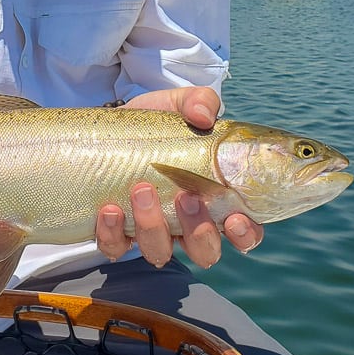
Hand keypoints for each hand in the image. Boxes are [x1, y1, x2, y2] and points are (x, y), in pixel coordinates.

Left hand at [93, 87, 263, 267]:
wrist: (111, 127)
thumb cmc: (158, 124)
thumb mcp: (180, 105)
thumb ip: (200, 102)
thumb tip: (203, 116)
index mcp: (215, 200)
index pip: (244, 232)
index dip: (245, 234)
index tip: (235, 218)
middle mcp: (187, 225)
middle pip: (205, 251)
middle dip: (198, 232)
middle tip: (186, 197)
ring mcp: (152, 232)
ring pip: (160, 252)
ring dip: (152, 227)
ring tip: (141, 190)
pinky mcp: (116, 233)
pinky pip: (117, 248)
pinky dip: (112, 234)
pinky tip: (109, 209)